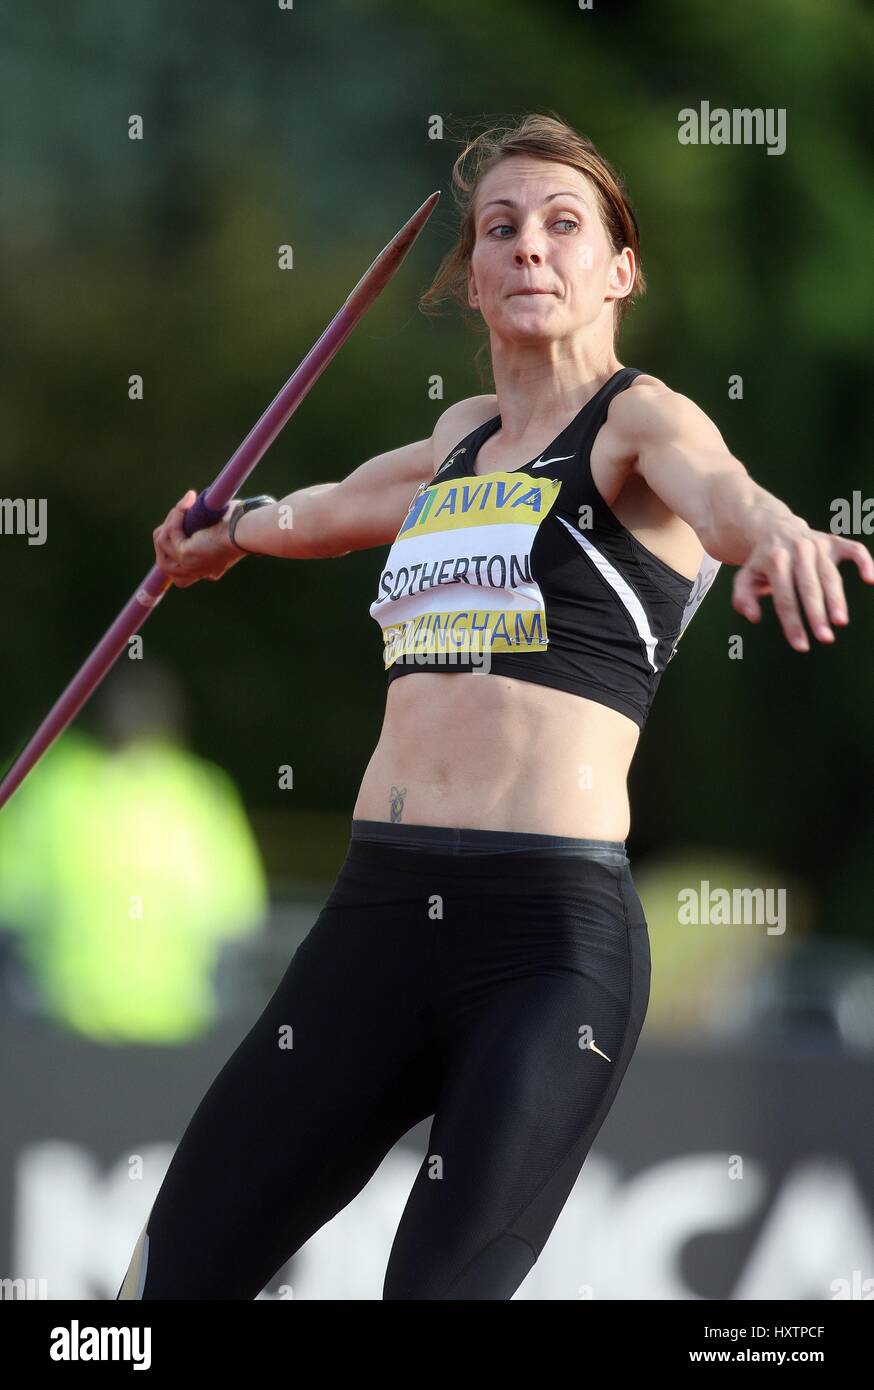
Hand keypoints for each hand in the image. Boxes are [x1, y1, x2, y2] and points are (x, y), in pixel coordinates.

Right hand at [153, 490, 245, 587]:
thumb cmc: (243, 526)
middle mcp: (197, 572)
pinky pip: (169, 534)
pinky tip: (185, 504)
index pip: (181, 574)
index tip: (169, 528)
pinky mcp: (184, 555)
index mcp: (208, 570)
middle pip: (164, 563)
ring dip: (169, 522)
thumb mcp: (221, 530)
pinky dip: (175, 517)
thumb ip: (208, 527)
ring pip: (162, 545)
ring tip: (184, 505)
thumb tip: (195, 510)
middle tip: (177, 513)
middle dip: (165, 535)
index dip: (171, 551)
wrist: (248, 531)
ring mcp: (189, 566)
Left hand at [732, 521, 873, 649]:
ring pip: (830, 575)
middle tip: (825, 639)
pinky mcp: (834, 541)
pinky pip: (854, 550)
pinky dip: (865, 562)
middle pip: (808, 587)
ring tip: (840, 622)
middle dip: (817, 614)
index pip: (785, 597)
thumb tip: (753, 617)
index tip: (801, 646)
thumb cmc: (761, 562)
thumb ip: (742, 598)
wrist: (774, 528)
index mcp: (774, 560)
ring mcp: (817, 544)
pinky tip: (870, 579)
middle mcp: (797, 550)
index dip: (792, 623)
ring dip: (837, 599)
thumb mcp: (745, 577)